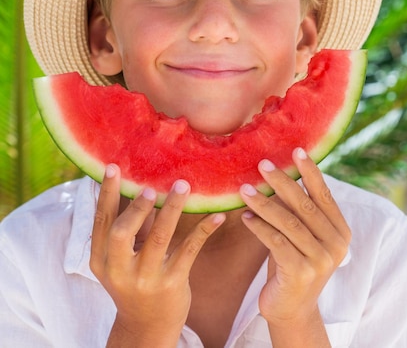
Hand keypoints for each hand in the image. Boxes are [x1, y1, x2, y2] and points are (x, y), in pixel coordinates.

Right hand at [90, 165, 224, 346]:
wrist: (147, 326)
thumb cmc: (134, 280)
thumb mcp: (122, 258)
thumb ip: (131, 225)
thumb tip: (139, 183)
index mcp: (102, 260)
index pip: (101, 222)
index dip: (106, 193)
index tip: (113, 167)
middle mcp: (120, 270)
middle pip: (121, 233)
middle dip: (137, 207)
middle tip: (151, 186)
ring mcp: (146, 278)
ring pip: (160, 238)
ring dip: (171, 209)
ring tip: (183, 186)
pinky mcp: (172, 283)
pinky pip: (189, 250)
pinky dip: (204, 230)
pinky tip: (217, 215)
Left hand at [239, 148, 350, 332]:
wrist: (291, 309)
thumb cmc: (292, 261)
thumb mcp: (300, 234)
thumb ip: (298, 209)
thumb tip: (279, 170)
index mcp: (341, 231)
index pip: (324, 195)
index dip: (311, 171)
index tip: (296, 149)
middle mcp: (336, 245)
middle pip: (305, 205)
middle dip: (282, 182)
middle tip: (262, 164)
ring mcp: (320, 261)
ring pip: (288, 223)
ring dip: (263, 203)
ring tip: (244, 190)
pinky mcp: (300, 273)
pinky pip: (276, 242)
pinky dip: (258, 227)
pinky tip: (245, 217)